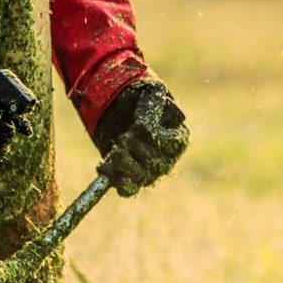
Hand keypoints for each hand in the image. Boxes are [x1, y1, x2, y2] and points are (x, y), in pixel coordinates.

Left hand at [93, 79, 188, 196]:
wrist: (116, 106)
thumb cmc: (139, 98)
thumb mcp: (149, 92)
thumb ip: (152, 107)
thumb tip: (146, 130)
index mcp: (178, 138)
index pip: (172, 144)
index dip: (153, 136)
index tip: (137, 126)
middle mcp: (167, 158)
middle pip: (156, 163)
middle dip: (135, 148)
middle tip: (123, 136)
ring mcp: (149, 172)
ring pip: (140, 177)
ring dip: (123, 161)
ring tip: (115, 148)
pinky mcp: (130, 179)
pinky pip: (127, 190)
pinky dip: (115, 180)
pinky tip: (104, 167)